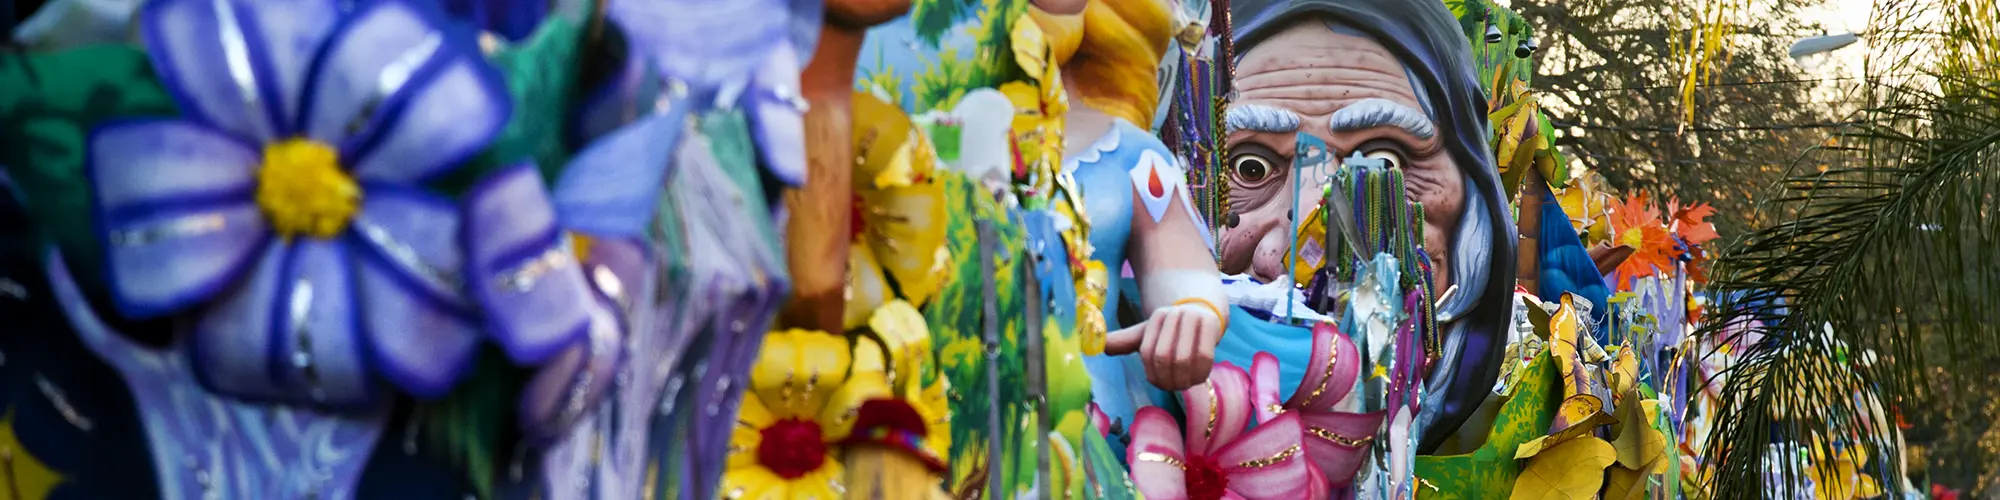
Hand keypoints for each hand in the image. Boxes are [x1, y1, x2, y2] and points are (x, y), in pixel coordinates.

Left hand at [1104, 303, 1223, 390]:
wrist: (1204, 315)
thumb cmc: (1172, 332)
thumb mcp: (1148, 335)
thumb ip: (1124, 341)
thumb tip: (1098, 347)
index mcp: (1158, 317)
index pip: (1148, 352)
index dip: (1152, 374)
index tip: (1157, 383)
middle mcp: (1175, 314)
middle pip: (1164, 357)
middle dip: (1167, 379)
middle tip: (1171, 387)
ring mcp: (1195, 317)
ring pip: (1183, 359)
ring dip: (1183, 379)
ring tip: (1183, 385)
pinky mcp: (1212, 325)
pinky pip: (1204, 358)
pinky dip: (1199, 374)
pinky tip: (1197, 379)